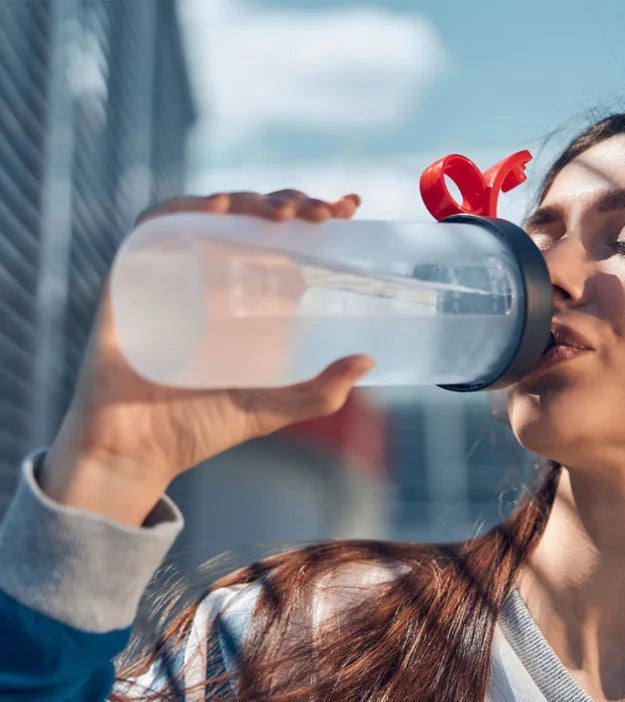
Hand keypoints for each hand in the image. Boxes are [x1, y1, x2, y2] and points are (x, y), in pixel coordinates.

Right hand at [41, 190, 373, 525]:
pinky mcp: (131, 279)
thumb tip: (368, 360)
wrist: (138, 452)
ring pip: (208, 213)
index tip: (349, 207)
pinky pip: (152, 228)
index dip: (312, 213)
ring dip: (248, 201)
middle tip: (322, 213)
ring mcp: (171, 275)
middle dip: (289, 203)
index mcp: (245, 300)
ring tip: (284, 213)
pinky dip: (183, 209)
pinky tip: (220, 208)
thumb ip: (320, 392)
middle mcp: (210, 279)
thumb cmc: (201, 429)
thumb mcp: (273, 409)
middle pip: (250, 219)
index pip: (282, 239)